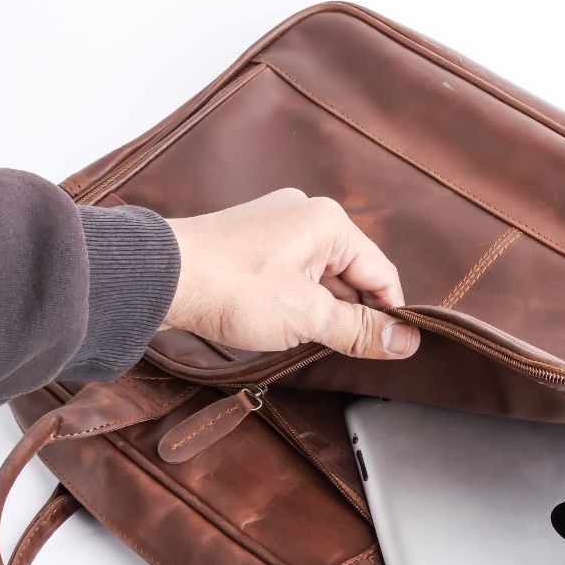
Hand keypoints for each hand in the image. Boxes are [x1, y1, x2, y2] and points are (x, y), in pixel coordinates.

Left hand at [163, 188, 420, 359]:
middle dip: (351, 314)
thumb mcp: (308, 317)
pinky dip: (295, 301)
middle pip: (352, 274)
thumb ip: (361, 330)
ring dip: (320, 311)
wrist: (158, 278)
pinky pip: (292, 274)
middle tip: (342, 349)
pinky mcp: (251, 243)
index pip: (382, 274)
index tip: (392, 349)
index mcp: (330, 223)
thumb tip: (405, 340)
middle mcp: (306, 215)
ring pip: (321, 277)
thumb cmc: (233, 287)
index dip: (391, 315)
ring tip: (303, 338)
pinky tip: (280, 324)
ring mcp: (276, 226)